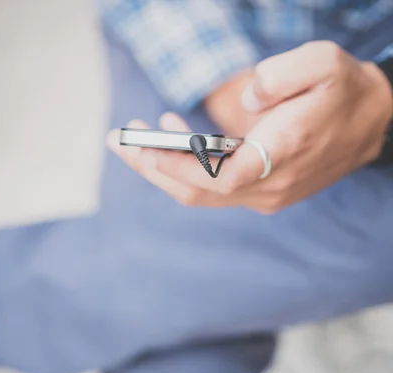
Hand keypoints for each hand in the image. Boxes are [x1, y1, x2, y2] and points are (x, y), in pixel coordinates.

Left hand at [107, 42, 392, 212]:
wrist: (373, 123)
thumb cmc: (345, 91)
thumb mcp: (323, 64)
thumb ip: (282, 76)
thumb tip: (245, 101)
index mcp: (281, 157)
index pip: (218, 177)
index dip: (177, 167)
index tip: (143, 147)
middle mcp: (270, 187)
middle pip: (198, 192)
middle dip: (153, 169)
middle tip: (118, 142)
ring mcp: (265, 196)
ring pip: (203, 195)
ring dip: (165, 171)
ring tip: (136, 140)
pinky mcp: (263, 193)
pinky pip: (215, 190)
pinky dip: (187, 171)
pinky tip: (173, 144)